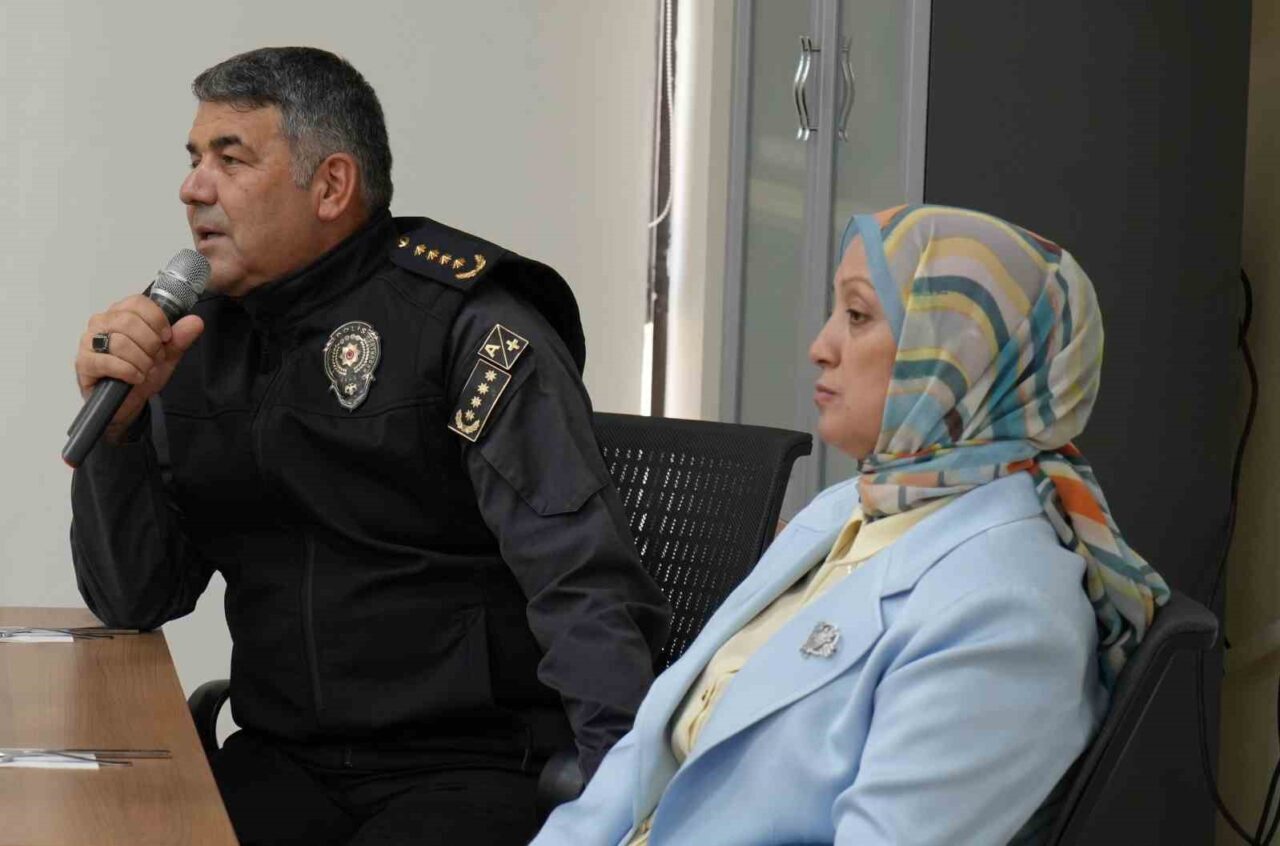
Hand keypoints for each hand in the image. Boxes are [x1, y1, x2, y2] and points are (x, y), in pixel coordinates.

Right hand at [75, 295, 203, 443]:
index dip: (157, 321)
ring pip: (120, 342)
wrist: (126, 403)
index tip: (166, 338)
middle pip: (129, 321)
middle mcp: (102, 323)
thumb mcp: (166, 356)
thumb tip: (195, 321)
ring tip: (144, 370)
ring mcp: (89, 342)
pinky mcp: (84, 362)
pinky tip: (135, 378)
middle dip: (150, 344)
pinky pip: (108, 362)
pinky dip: (128, 371)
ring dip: (140, 360)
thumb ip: (180, 338)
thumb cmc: (140, 374)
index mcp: (121, 314)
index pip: (138, 302)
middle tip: (154, 359)